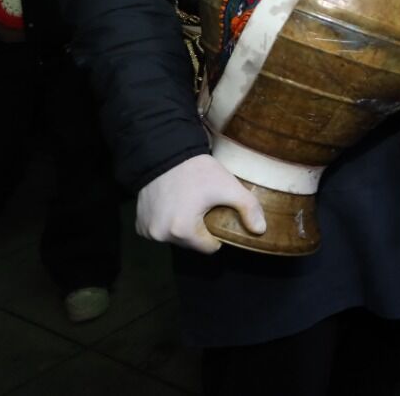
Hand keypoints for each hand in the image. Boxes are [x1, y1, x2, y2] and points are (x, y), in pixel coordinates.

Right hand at [134, 154, 264, 253]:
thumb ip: (248, 207)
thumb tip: (261, 230)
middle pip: (192, 244)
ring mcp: (147, 231)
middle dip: (199, 229)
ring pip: (176, 238)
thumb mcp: (228, 186)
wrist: (164, 153)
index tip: (215, 213)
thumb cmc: (197, 171)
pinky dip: (167, 223)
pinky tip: (172, 205)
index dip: (216, 232)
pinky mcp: (138, 224)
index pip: (210, 247)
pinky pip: (160, 232)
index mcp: (182, 231)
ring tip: (186, 203)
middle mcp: (161, 235)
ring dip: (182, 226)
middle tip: (201, 205)